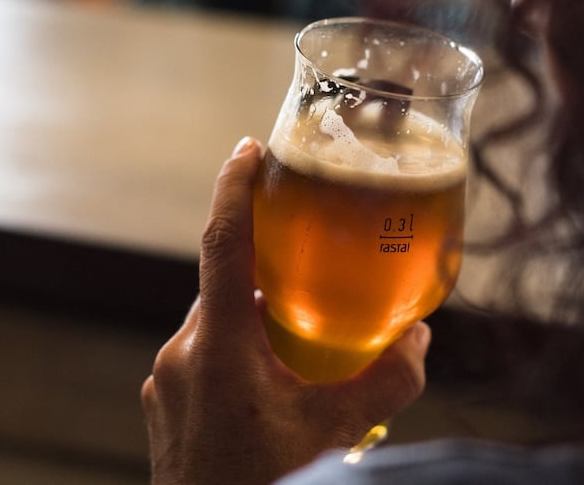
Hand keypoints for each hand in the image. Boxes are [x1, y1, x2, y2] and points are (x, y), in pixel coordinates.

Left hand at [141, 136, 431, 484]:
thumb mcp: (335, 436)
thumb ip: (385, 383)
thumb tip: (419, 341)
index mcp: (217, 348)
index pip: (220, 244)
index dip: (234, 188)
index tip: (250, 147)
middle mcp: (182, 355)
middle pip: (223, 286)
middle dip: (263, 267)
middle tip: (309, 263)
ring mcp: (165, 383)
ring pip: (214, 325)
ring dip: (253, 319)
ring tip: (301, 337)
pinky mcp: (165, 407)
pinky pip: (203, 358)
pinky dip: (237, 353)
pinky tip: (272, 386)